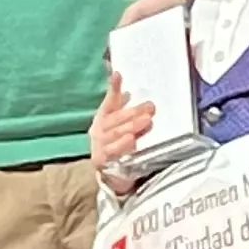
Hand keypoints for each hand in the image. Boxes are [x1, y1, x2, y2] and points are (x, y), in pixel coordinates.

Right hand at [89, 71, 157, 191]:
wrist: (111, 173)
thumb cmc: (115, 143)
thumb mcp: (120, 125)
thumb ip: (123, 108)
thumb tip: (128, 90)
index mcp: (102, 118)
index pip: (109, 101)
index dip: (113, 88)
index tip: (118, 75)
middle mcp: (98, 130)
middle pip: (115, 118)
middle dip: (133, 112)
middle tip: (150, 107)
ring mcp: (99, 145)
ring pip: (115, 133)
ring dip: (131, 126)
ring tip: (146, 121)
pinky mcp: (102, 160)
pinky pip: (113, 151)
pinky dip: (122, 145)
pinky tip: (132, 140)